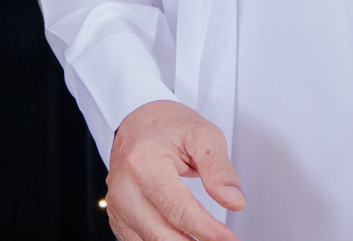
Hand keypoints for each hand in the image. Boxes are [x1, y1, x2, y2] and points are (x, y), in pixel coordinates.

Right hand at [106, 100, 244, 240]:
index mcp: (144, 163)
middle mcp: (125, 188)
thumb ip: (219, 171)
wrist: (137, 124)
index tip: (230, 239)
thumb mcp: (202, 135)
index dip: (207, 230)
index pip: (179, 209)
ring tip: (207, 240)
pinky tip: (186, 239)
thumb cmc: (167, 127)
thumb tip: (234, 202)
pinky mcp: (118, 219)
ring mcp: (118, 206)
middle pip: (162, 235)